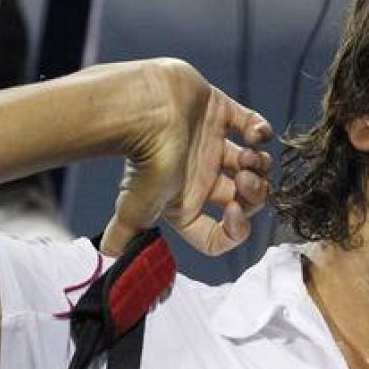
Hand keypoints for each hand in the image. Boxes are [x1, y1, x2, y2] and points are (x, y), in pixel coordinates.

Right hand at [101, 59, 273, 257]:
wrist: (143, 112)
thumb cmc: (144, 163)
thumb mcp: (134, 212)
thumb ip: (125, 239)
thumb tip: (106, 257)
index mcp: (185, 205)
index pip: (216, 236)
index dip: (234, 233)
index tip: (234, 214)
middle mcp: (199, 178)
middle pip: (242, 200)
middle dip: (253, 195)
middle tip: (246, 180)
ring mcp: (210, 145)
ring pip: (251, 166)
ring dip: (259, 165)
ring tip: (248, 154)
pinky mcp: (218, 113)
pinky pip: (253, 126)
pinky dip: (261, 132)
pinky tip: (255, 135)